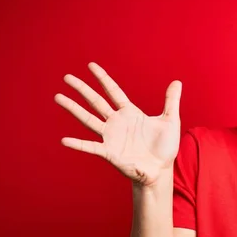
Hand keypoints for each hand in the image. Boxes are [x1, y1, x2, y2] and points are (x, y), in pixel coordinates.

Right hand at [55, 62, 181, 185]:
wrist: (161, 170)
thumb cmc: (165, 147)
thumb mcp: (170, 121)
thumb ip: (171, 101)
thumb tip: (177, 82)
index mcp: (130, 113)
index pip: (114, 91)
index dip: (103, 78)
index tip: (91, 65)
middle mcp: (117, 123)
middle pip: (96, 102)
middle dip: (82, 89)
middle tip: (67, 77)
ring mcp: (111, 137)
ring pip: (89, 119)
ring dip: (74, 109)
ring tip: (58, 97)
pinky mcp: (109, 153)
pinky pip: (91, 147)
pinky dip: (78, 144)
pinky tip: (64, 140)